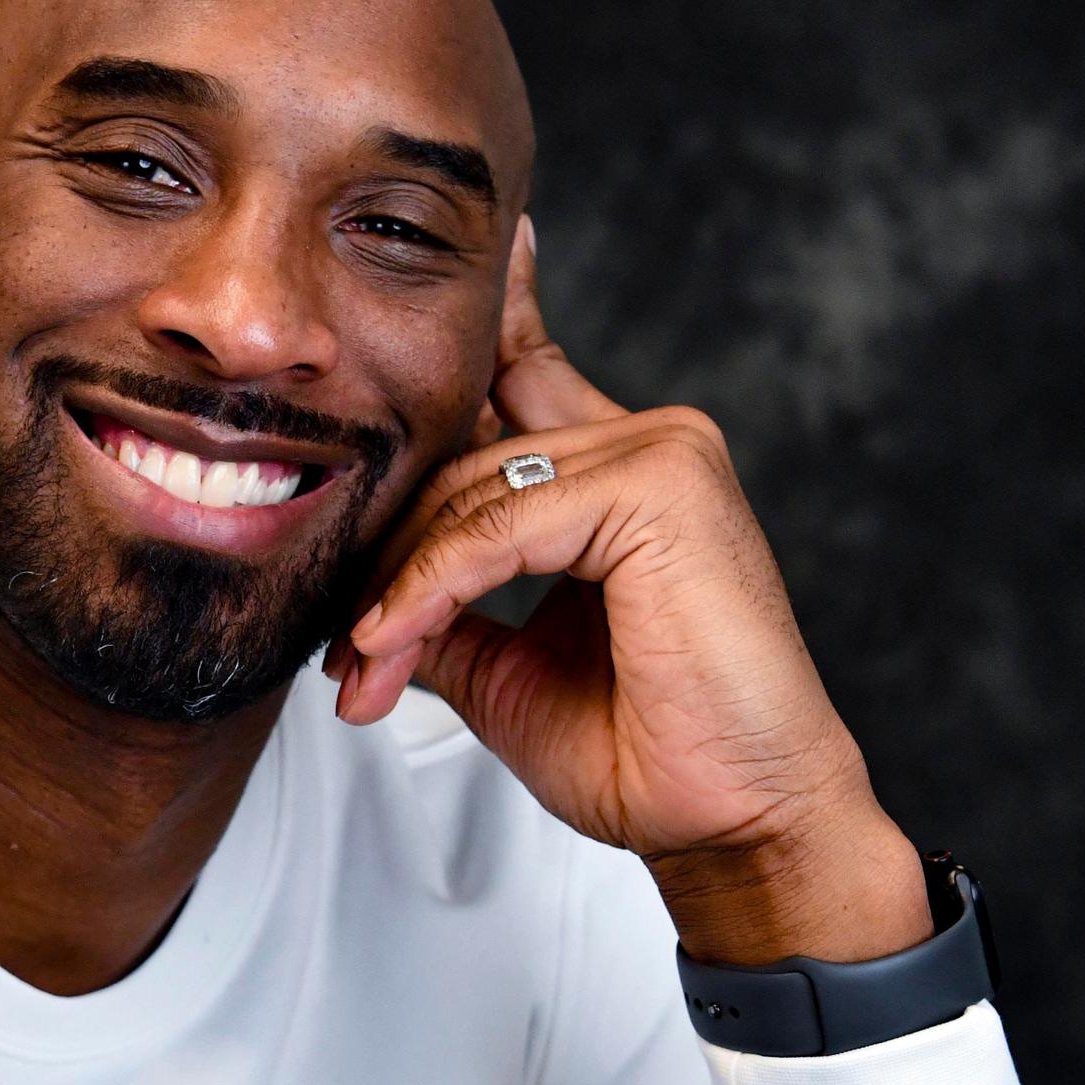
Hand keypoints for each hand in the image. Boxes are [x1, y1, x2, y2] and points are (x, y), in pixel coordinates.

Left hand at [326, 218, 933, 967]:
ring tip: (364, 672)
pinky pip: (498, 525)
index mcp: (621, 473)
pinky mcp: (659, 486)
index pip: (525, 375)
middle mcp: (648, 443)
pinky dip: (431, 588)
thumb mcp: (508, 672)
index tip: (453, 261)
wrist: (737, 824)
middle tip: (347, 661)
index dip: (482, 323)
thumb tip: (359, 603)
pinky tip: (390, 641)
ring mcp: (661, 452)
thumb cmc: (652, 757)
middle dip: (386, 564)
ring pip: (469, 495)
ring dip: (397, 593)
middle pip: (461, 459)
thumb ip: (444, 611)